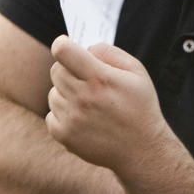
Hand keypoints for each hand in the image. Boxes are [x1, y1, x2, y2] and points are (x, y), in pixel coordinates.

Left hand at [45, 37, 172, 177]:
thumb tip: (85, 48)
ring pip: (53, 93)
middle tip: (85, 78)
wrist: (142, 149)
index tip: (66, 46)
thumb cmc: (140, 107)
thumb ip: (110, 53)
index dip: (61, 44)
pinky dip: (63, 114)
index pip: (63, 52)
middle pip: (56, 70)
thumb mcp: (136, 72)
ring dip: (66, 93)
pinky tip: (82, 118)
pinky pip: (51, 115)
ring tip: (89, 102)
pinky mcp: (65, 136)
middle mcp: (83, 98)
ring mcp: (72, 119)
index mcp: (100, 78)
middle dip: (68, 69)